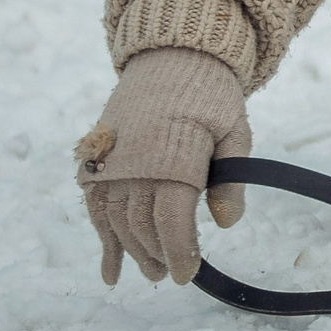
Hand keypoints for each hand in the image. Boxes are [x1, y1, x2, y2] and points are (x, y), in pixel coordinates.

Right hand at [74, 46, 251, 285]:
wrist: (171, 56)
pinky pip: (96, 207)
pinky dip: (103, 238)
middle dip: (156, 255)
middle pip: (140, 226)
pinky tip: (111, 269)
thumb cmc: (210, 94)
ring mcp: (111, 162)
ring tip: (150, 270)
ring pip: (115, 221)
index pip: (172, 220)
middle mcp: (135, 164)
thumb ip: (231, 177)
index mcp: (173, 158)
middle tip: (169, 274)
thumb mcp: (234, 129)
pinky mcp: (97, 159)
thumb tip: (225, 224)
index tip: (186, 275)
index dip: (179, 252)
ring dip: (131, 251)